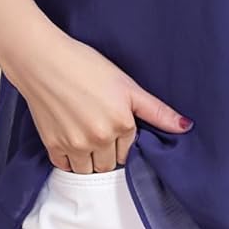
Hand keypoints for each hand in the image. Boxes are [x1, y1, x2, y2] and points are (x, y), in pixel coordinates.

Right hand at [6, 29, 192, 174]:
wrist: (43, 59)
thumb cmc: (85, 64)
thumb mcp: (127, 84)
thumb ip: (156, 110)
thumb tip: (186, 127)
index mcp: (122, 124)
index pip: (130, 149)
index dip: (124, 138)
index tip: (115, 125)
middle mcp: (100, 139)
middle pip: (111, 163)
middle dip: (109, 152)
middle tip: (100, 129)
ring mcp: (75, 145)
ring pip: (89, 170)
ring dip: (91, 160)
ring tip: (86, 136)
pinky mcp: (52, 145)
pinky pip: (66, 167)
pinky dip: (70, 160)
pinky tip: (70, 140)